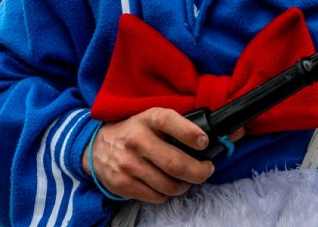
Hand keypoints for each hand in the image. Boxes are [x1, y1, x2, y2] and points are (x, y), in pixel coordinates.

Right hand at [83, 108, 217, 203]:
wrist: (98, 148)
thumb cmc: (136, 132)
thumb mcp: (153, 119)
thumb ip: (180, 126)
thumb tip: (220, 137)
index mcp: (148, 119)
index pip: (170, 122)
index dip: (190, 133)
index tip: (205, 143)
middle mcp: (137, 140)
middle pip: (175, 163)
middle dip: (199, 171)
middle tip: (206, 170)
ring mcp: (128, 164)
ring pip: (169, 185)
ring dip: (184, 185)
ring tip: (186, 179)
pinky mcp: (122, 184)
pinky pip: (156, 197)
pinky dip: (167, 194)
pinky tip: (166, 184)